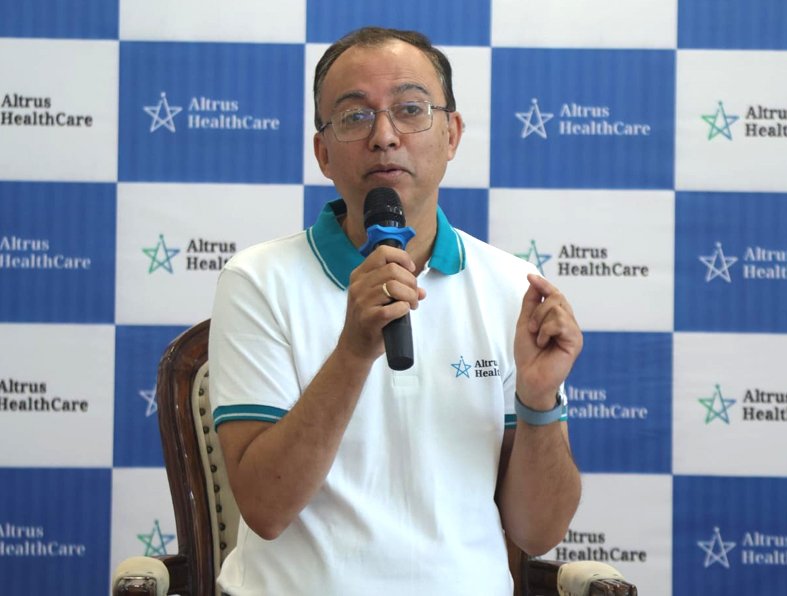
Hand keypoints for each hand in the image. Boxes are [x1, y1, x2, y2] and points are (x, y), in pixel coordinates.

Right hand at [337, 245, 425, 360]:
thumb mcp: (377, 298)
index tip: (410, 270)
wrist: (355, 346)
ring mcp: (362, 302)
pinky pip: (394, 307)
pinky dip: (404, 308)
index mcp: (359, 275)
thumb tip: (421, 291)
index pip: (382, 252)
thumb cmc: (368, 319)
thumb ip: (397, 288)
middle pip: (392, 270)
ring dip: (410, 296)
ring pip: (394, 287)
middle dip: (410, 282)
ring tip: (412, 305)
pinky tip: (403, 312)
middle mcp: (358, 285)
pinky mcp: (369, 318)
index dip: (401, 258)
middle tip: (413, 295)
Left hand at [515, 273, 582, 407]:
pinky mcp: (576, 341)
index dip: (544, 284)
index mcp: (557, 318)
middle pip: (557, 297)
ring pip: (557, 309)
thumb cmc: (528, 354)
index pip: (555, 294)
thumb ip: (531, 302)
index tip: (530, 276)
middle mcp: (568, 322)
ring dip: (540, 322)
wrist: (529, 376)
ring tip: (538, 338)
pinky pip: (560, 323)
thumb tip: (534, 279)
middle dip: (538, 309)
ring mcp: (573, 331)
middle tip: (531, 327)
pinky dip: (546, 331)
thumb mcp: (525, 323)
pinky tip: (544, 344)